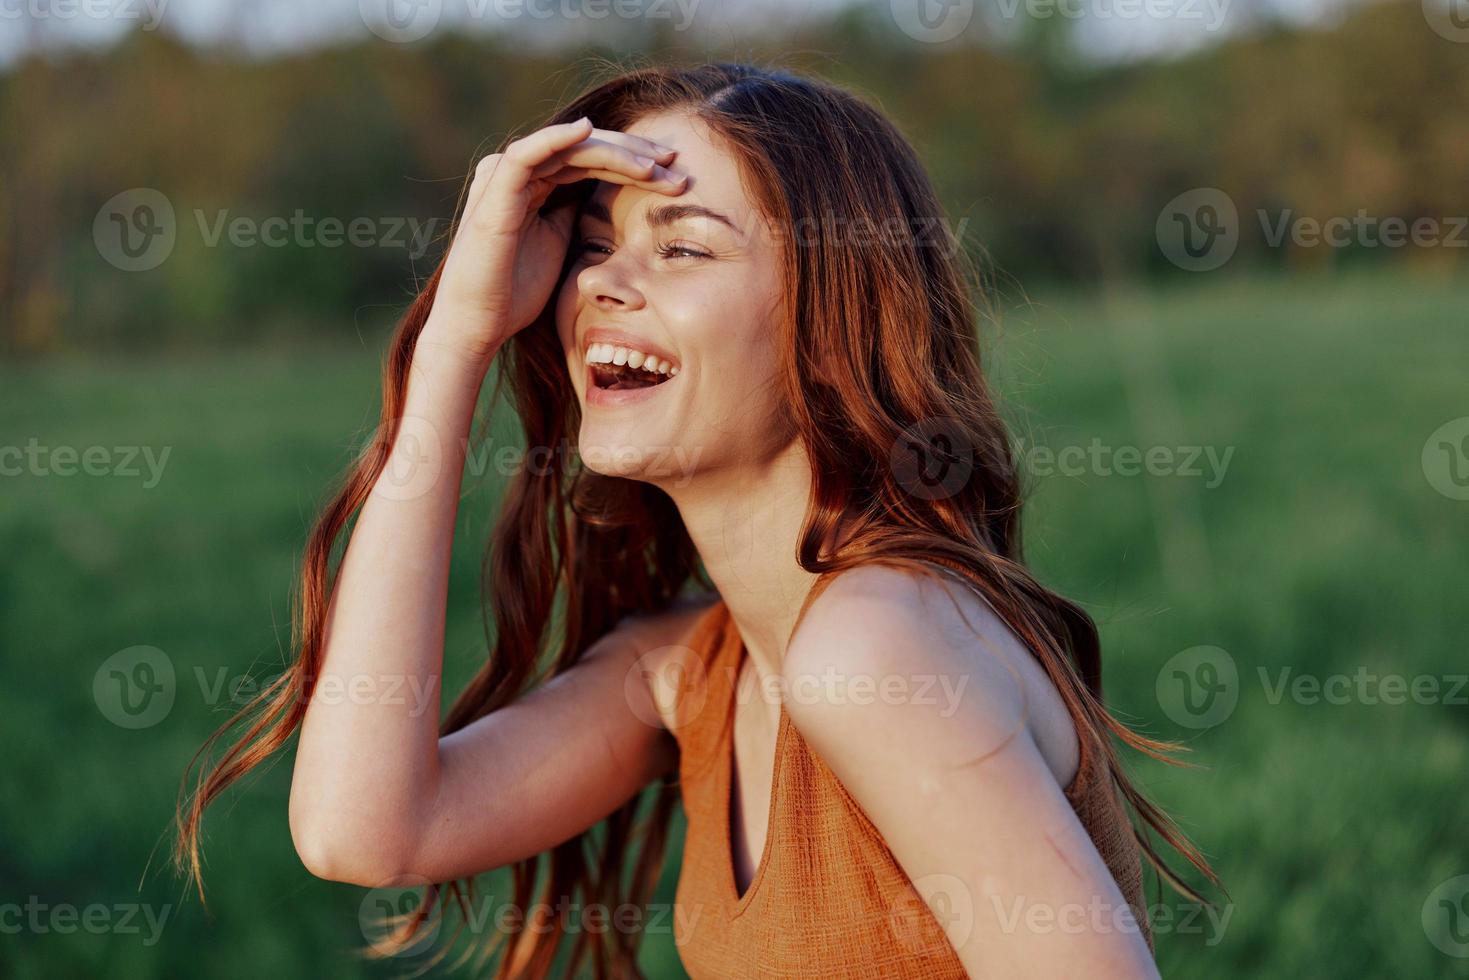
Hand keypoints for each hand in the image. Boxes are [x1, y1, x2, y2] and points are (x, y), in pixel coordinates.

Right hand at [421, 116, 687, 364]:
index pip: (592, 160)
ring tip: (653, 163)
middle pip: (585, 148)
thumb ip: (577, 215)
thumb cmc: (514, 293)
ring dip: (614, 151)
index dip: (634, 164)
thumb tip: (612, 199)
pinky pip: (528, 154)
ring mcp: (505, 178)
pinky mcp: (494, 191)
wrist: (477, 325)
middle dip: (633, 154)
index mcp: (535, 184)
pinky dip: (557, 138)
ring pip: (568, 147)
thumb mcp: (561, 247)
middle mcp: (519, 173)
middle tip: (675, 163)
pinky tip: (589, 131)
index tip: (675, 178)